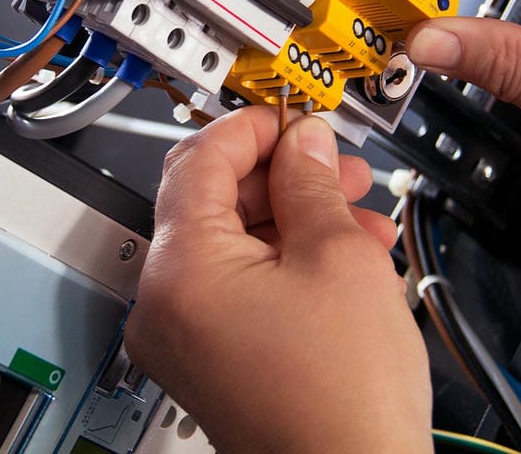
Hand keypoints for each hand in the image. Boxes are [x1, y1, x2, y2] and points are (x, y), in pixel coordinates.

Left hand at [125, 108, 430, 452]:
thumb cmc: (343, 401)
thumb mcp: (339, 258)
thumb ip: (311, 183)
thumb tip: (303, 143)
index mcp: (180, 269)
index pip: (199, 160)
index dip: (253, 126)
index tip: (292, 117)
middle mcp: (164, 305)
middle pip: (212, 202)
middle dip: (282, 176)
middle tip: (334, 164)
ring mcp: (183, 339)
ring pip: (232, 246)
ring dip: (293, 220)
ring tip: (356, 214)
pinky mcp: (209, 363)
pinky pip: (237, 290)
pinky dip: (283, 265)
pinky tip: (342, 258)